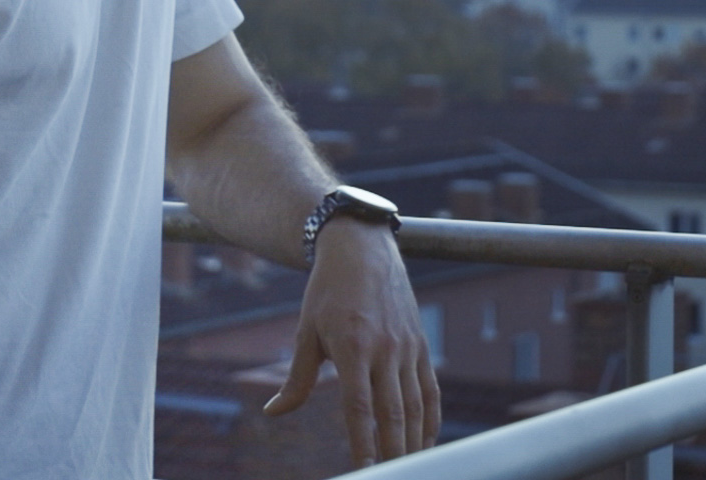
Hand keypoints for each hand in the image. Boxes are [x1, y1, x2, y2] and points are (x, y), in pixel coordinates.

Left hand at [263, 218, 441, 466]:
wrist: (363, 248)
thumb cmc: (327, 291)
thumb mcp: (306, 331)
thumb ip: (297, 378)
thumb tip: (275, 412)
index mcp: (353, 347)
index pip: (359, 407)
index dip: (362, 443)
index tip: (364, 471)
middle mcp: (385, 349)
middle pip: (393, 413)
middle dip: (392, 452)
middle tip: (391, 475)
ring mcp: (407, 348)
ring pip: (416, 406)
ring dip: (413, 443)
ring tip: (408, 468)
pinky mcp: (420, 345)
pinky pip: (430, 389)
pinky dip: (430, 419)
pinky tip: (424, 442)